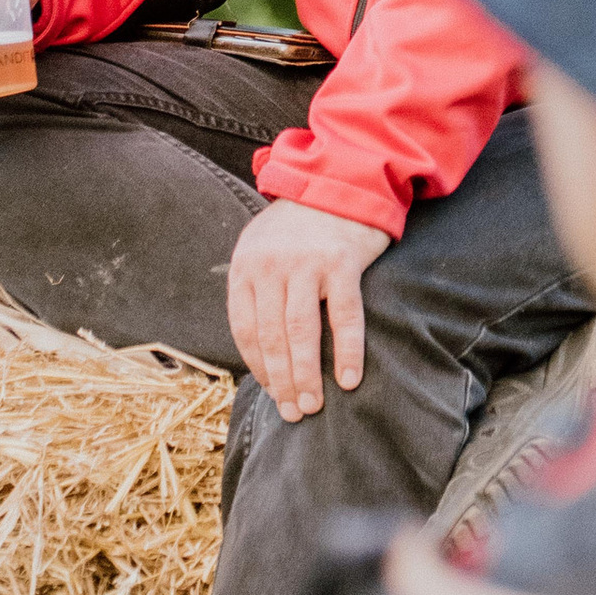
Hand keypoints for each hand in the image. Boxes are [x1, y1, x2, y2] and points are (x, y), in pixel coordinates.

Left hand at [226, 200, 389, 420]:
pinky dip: (347, 352)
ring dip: (307, 376)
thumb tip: (261, 351)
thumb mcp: (264, 249)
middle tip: (293, 413)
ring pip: (301, 332)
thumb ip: (258, 289)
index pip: (245, 329)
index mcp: (246, 265)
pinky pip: (344, 316)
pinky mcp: (342, 261)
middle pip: (271, 337)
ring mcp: (307, 262)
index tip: (272, 393)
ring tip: (313, 405)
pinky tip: (350, 379)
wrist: (341, 181)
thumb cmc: (301, 228)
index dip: (258, 367)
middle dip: (282, 381)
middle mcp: (271, 264)